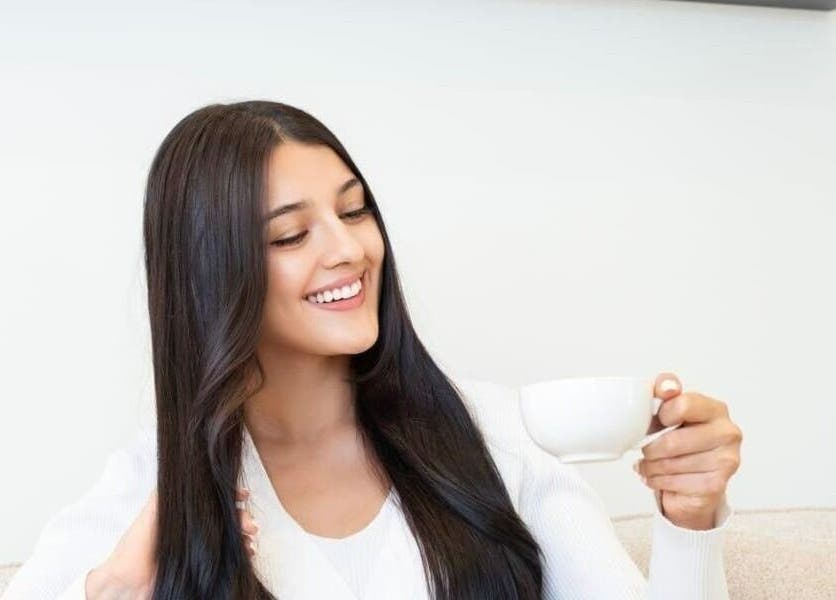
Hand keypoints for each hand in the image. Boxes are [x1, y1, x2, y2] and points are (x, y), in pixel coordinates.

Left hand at [87, 487, 258, 597]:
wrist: (129, 583)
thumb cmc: (135, 548)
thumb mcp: (150, 513)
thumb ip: (163, 492)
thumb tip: (179, 468)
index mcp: (188, 516)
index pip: (215, 501)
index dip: (231, 496)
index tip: (243, 495)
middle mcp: (198, 531)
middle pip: (228, 519)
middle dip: (243, 518)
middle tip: (249, 525)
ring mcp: (203, 550)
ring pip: (233, 538)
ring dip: (246, 535)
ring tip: (249, 538)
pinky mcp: (206, 569)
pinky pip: (230, 560)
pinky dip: (242, 555)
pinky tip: (247, 553)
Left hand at [635, 372, 742, 529]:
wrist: (698, 476)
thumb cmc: (681, 437)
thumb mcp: (670, 407)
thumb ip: (665, 388)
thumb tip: (666, 388)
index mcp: (716, 410)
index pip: (684, 405)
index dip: (663, 415)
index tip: (659, 421)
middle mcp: (728, 434)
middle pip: (672, 442)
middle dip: (650, 450)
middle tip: (646, 452)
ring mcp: (726, 461)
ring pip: (670, 465)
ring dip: (650, 468)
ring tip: (649, 466)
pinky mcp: (717, 485)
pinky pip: (675, 484)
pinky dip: (658, 482)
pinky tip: (657, 478)